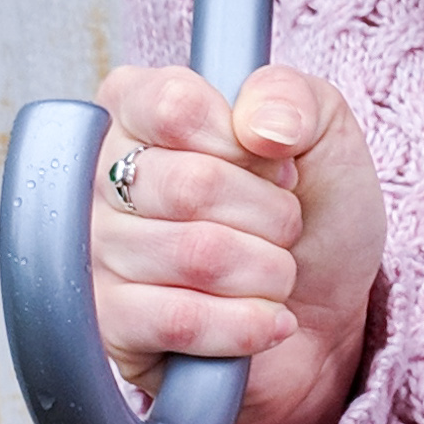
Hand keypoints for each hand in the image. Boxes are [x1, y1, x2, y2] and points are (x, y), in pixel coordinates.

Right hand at [90, 60, 386, 423]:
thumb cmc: (313, 214)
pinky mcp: (111, 326)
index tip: (274, 163)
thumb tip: (258, 123)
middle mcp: (102, 177)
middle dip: (271, 214)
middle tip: (285, 225)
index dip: (244, 142)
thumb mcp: (323, 133)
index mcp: (138, 110)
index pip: (173, 105)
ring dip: (268, 270)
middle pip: (190, 185)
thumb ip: (292, 97)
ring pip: (196, 255)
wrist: (325, 315)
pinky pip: (182, 321)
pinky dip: (247, 323)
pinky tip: (267, 319)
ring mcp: (99, 254)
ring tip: (276, 273)